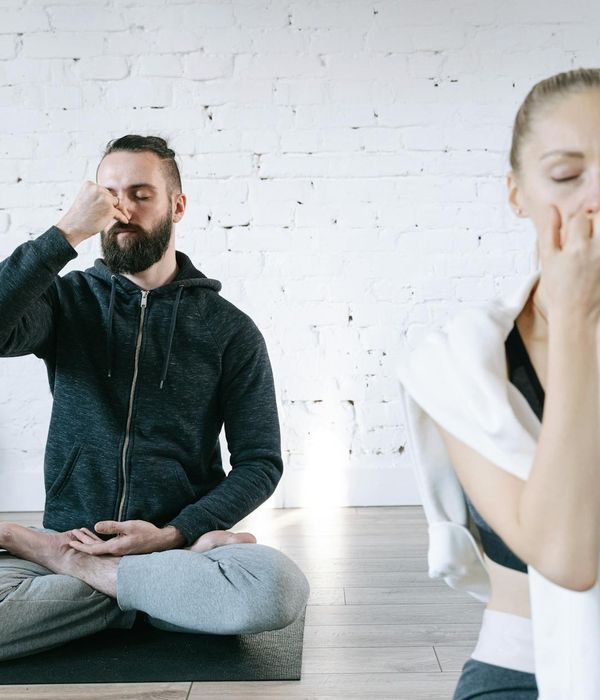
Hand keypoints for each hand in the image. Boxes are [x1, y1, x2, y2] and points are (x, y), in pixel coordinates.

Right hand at [56, 181, 129, 246]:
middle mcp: (97, 189)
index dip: (107, 200)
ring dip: (121, 210)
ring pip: (118, 203)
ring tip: (125, 216)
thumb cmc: (79, 216)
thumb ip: (97, 197)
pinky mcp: (110, 209)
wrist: (72, 227)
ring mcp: (104, 199)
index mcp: (89, 184)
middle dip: (114, 205)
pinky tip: (125, 220)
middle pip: (111, 196)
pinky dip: (123, 217)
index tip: (110, 206)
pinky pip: (120, 213)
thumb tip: (114, 200)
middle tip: (120, 212)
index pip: (104, 191)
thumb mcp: (86, 200)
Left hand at [68, 520, 184, 555]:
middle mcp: (116, 551)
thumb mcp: (130, 526)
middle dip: (82, 542)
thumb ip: (113, 526)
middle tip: (70, 536)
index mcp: (116, 547)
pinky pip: (107, 546)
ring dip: (89, 541)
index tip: (70, 542)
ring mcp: (120, 551)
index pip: (93, 549)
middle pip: (95, 549)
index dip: (81, 546)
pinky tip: (96, 537)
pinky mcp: (123, 548)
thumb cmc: (147, 532)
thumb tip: (96, 526)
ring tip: (80, 534)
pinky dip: (98, 541)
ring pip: (100, 547)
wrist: (161, 541)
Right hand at [538, 205, 599, 322]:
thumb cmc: (560, 288)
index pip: (580, 216)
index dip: (575, 220)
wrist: (576, 313)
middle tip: (586, 234)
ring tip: (591, 245)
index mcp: (577, 247)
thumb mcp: (548, 259)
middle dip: (593, 221)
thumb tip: (553, 208)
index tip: (572, 230)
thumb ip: (550, 231)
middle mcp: (597, 249)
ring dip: (598, 232)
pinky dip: (599, 249)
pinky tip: (593, 256)